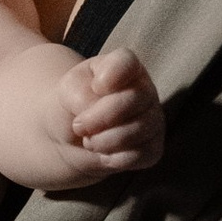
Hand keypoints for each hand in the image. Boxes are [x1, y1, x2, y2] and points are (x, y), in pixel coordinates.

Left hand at [66, 46, 163, 175]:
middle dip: (99, 118)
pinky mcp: (153, 148)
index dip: (110, 76)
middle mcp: (145, 90)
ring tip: (88, 140)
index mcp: (125, 67)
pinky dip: (113, 158)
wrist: (73, 137)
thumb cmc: (74, 105)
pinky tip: (103, 153)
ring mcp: (153, 119)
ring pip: (137, 131)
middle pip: (133, 100)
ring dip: (103, 141)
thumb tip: (97, 109)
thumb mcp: (68, 90)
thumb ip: (81, 93)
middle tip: (78, 126)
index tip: (95, 86)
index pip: (127, 63)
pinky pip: (139, 155)